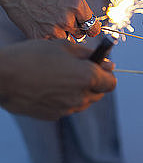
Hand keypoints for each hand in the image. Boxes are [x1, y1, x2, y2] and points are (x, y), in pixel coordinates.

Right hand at [0, 0, 100, 38]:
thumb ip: (81, 7)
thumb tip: (90, 20)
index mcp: (77, 5)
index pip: (93, 27)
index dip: (90, 27)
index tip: (88, 28)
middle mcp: (67, 18)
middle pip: (80, 34)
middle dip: (75, 29)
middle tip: (63, 20)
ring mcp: (53, 29)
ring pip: (66, 39)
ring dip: (62, 33)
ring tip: (51, 20)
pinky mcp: (40, 36)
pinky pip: (52, 42)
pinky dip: (49, 37)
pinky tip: (43, 25)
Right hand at [0, 39, 116, 119]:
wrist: (2, 76)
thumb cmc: (32, 56)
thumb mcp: (63, 46)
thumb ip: (89, 55)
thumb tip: (107, 62)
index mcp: (87, 77)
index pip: (111, 83)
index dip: (107, 75)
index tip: (99, 68)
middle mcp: (81, 96)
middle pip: (99, 94)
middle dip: (94, 84)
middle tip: (78, 71)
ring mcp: (67, 108)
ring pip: (83, 102)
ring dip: (79, 92)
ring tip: (60, 78)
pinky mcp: (53, 116)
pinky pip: (67, 108)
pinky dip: (64, 100)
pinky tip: (49, 88)